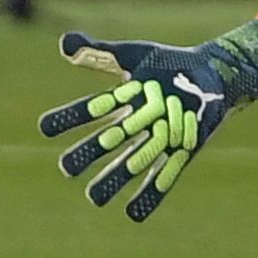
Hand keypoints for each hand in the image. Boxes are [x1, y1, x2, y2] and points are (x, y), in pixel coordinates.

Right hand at [36, 22, 257, 222]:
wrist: (213, 77)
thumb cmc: (170, 64)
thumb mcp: (136, 55)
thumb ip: (101, 52)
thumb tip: (64, 43)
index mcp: (122, 101)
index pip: (91, 109)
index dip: (70, 117)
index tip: (44, 127)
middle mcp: (135, 124)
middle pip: (108, 141)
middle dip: (88, 155)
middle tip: (66, 167)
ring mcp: (157, 140)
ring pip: (131, 163)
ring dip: (113, 180)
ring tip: (93, 199)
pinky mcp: (179, 153)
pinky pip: (163, 177)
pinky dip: (150, 195)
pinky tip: (134, 214)